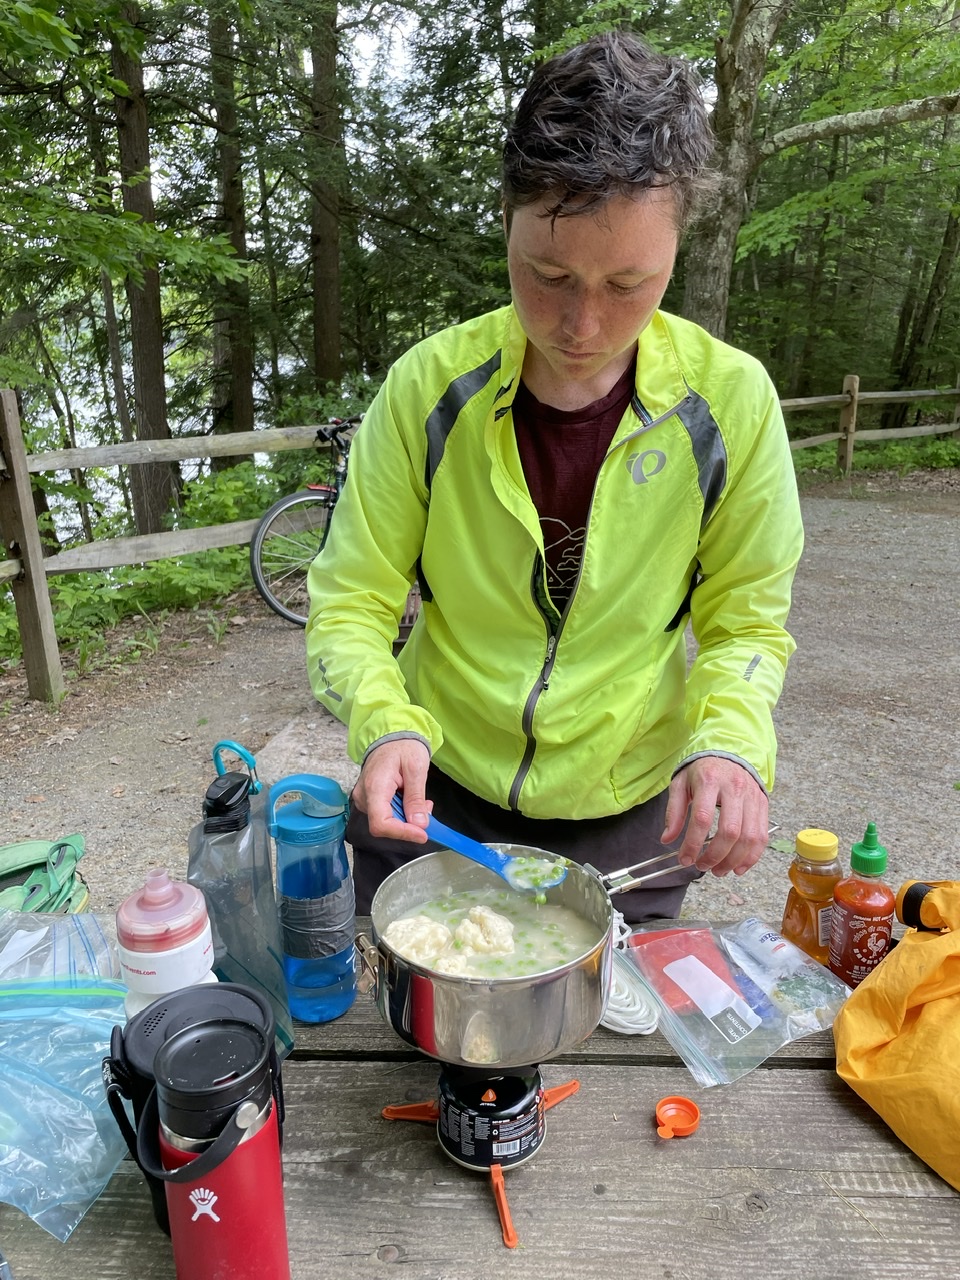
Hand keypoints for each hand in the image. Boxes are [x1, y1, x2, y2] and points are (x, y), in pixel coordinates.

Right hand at [351, 739, 431, 842]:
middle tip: (427, 809)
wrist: (391, 735)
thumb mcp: (416, 768)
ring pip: (386, 822)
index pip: (381, 823)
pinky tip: (411, 800)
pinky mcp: (369, 800)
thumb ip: (416, 798)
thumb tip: (420, 824)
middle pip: (384, 825)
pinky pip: (385, 814)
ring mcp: (364, 799)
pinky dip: (402, 812)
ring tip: (422, 802)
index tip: (423, 834)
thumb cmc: (403, 746)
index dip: (402, 833)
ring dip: (407, 818)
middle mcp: (364, 796)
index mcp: (374, 787)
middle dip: (409, 824)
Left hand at [661, 757, 768, 876]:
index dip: (693, 843)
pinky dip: (751, 857)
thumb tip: (667, 839)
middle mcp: (735, 788)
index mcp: (709, 780)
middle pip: (729, 831)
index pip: (702, 818)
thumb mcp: (680, 784)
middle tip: (702, 867)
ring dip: (733, 860)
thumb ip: (673, 812)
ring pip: (749, 837)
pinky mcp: (763, 804)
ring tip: (719, 870)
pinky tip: (738, 867)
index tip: (684, 859)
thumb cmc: (702, 771)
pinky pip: (762, 836)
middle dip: (715, 856)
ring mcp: (752, 797)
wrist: (729, 752)